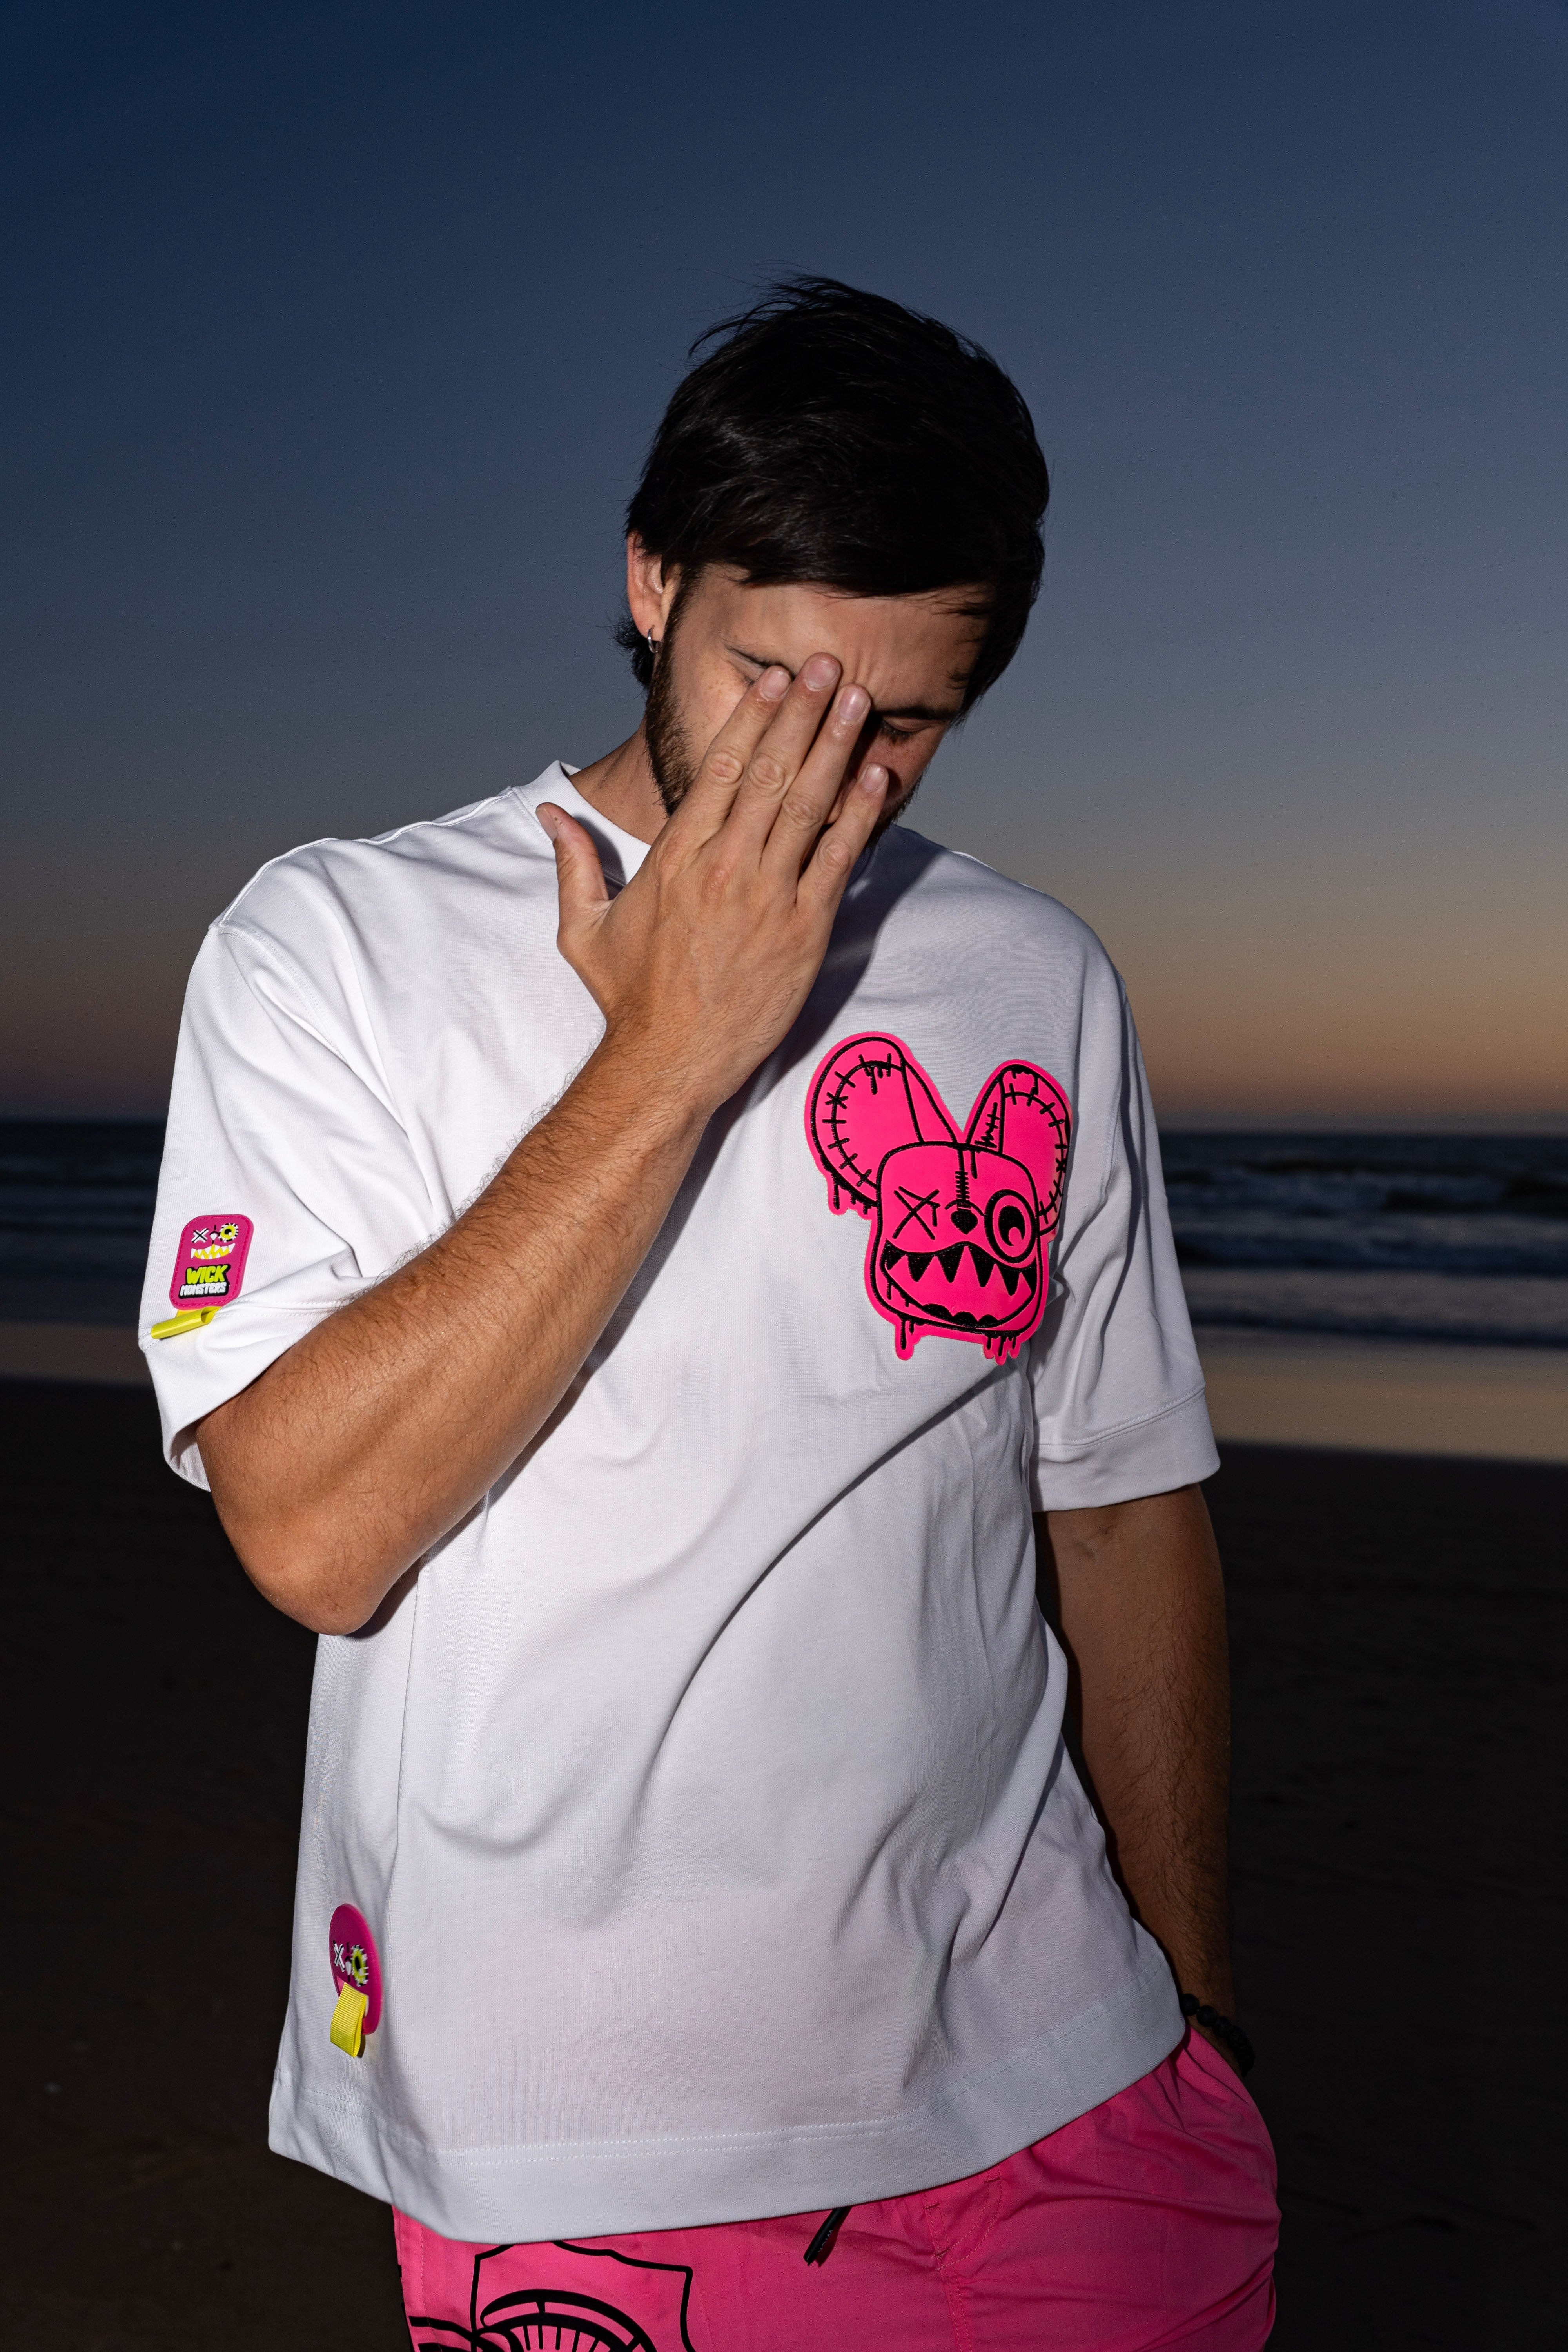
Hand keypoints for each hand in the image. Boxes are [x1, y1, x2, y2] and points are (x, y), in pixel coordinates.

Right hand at [539, 655, 888, 1116]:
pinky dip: (861, 815)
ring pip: (808, 805)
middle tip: (824, 664)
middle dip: (800, 713)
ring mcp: (768, 897)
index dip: (751, 719)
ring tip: (856, 699)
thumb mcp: (584, 930)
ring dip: (835, 746)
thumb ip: (573, 865)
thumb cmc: (629, 999)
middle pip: (771, 773)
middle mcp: (724, 867)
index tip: (772, 682)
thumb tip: (549, 814)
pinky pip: (838, 860)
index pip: (721, 771)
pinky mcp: (804, 932)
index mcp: (676, 858)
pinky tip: (876, 773)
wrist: (668, 1063)